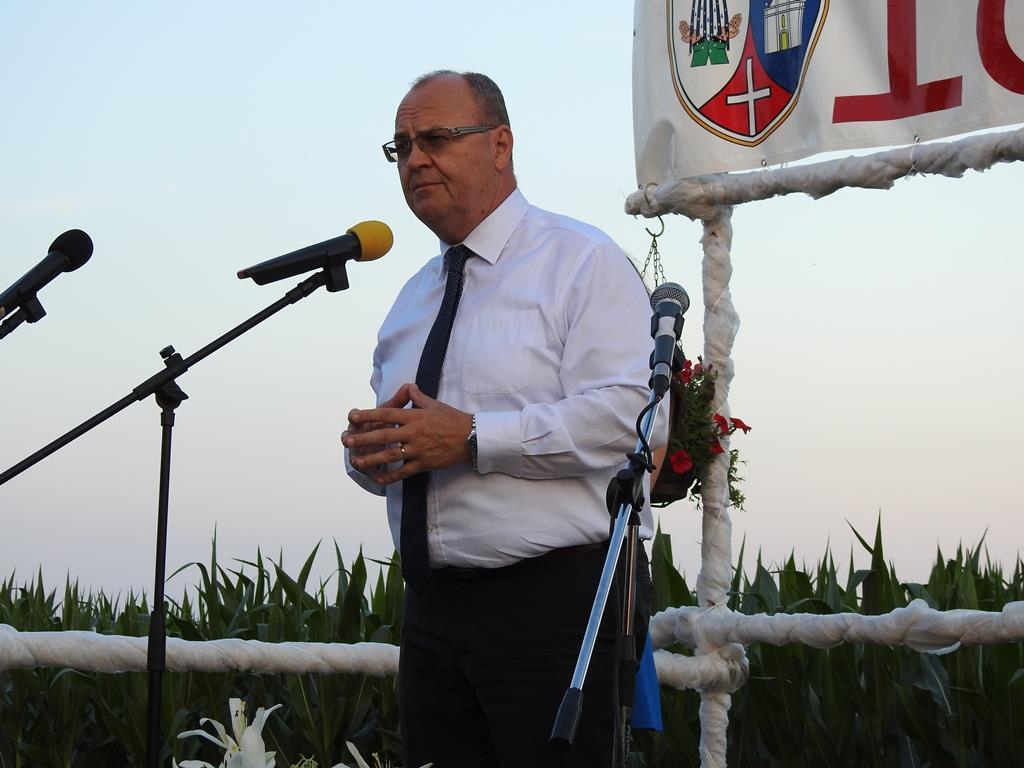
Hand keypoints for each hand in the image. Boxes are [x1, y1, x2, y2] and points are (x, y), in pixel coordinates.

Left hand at [342, 383, 472, 484]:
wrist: (471, 436)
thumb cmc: (452, 418)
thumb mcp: (434, 404)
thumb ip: (417, 397)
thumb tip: (408, 387)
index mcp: (414, 416)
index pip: (387, 414)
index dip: (368, 415)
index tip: (352, 416)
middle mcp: (414, 432)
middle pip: (384, 436)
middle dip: (363, 439)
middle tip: (347, 442)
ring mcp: (419, 449)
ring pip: (391, 455)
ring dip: (372, 459)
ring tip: (357, 461)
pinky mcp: (425, 463)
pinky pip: (404, 471)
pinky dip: (390, 476)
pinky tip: (378, 479)